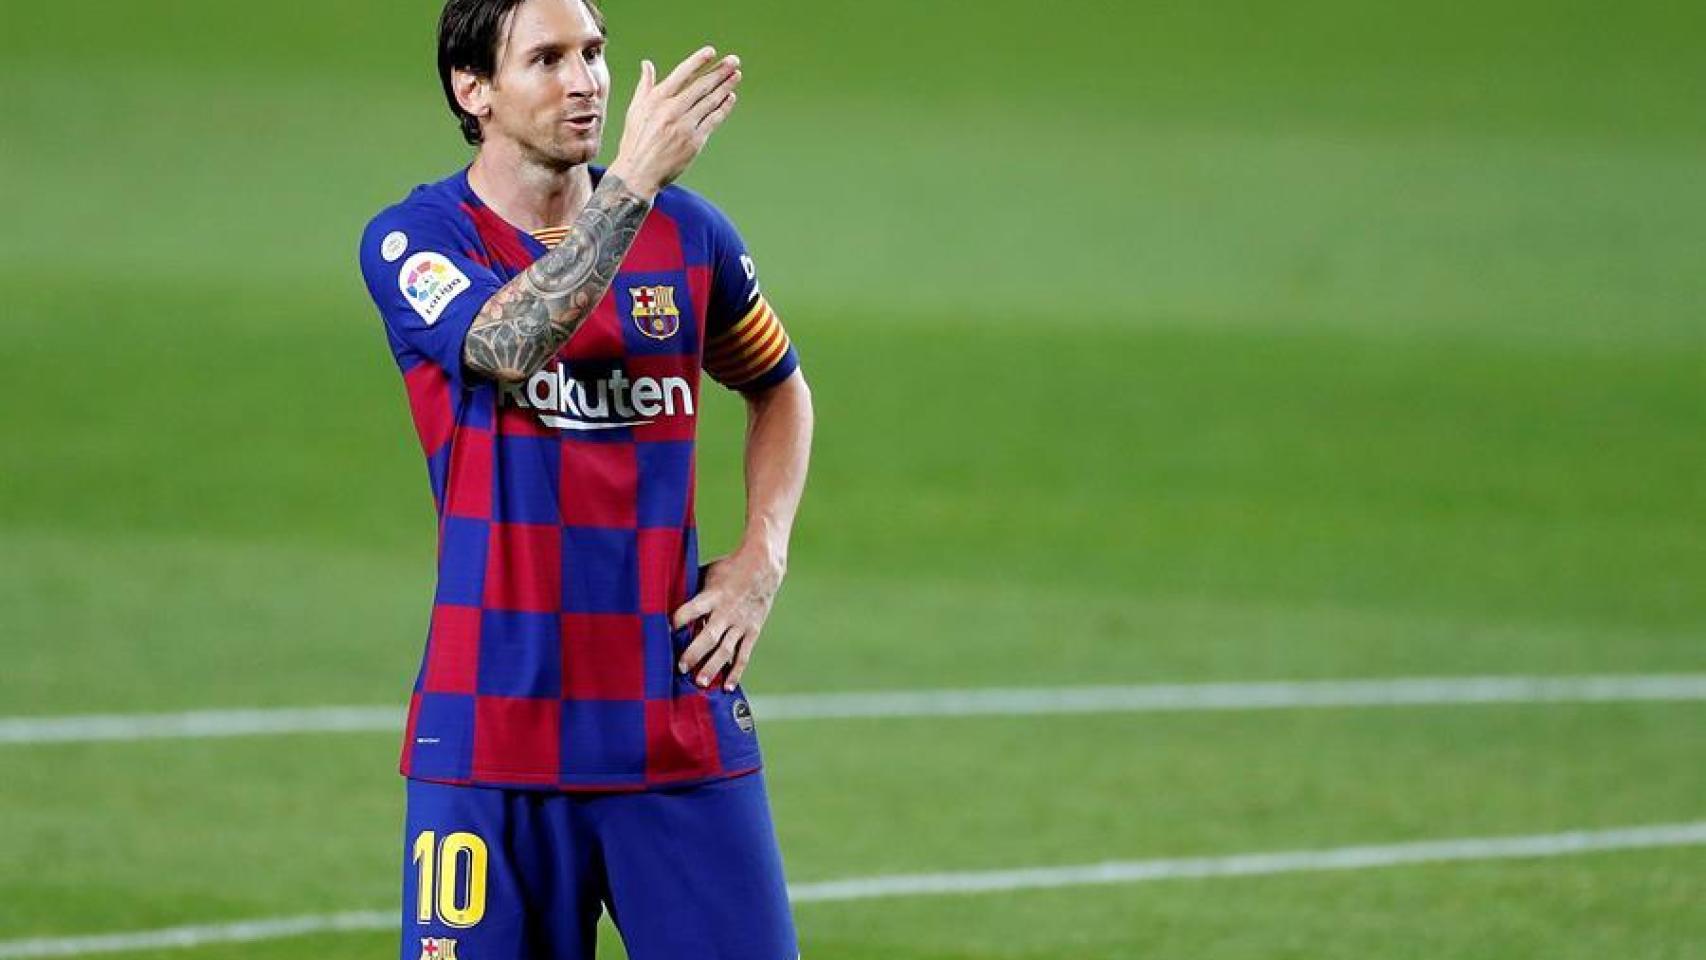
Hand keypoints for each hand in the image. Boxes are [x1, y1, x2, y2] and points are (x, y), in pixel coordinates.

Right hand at [608, 46, 741, 196]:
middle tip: (734, 61)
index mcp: (656, 100)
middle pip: (701, 86)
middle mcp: (671, 110)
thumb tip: (647, 64)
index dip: (698, 61)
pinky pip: (713, 120)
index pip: (681, 74)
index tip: (712, 52)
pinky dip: (723, 107)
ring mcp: (684, 126)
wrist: (638, 172)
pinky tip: (730, 97)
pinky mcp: (694, 141)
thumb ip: (645, 86)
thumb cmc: (635, 141)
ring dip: (726, 86)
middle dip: (719, 71)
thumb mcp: (635, 110)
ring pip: (710, 101)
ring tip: (736, 75)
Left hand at [672, 548, 784, 690]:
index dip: (678, 621)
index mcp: (712, 595)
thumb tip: (664, 600)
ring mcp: (741, 624)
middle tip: (680, 668)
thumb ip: (691, 590)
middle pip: (709, 636)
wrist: (763, 567)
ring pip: (725, 649)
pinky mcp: (752, 631)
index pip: (692, 610)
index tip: (664, 633)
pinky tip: (727, 687)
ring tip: (700, 683)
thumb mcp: (707, 573)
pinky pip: (743, 655)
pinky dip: (736, 672)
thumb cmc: (728, 569)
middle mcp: (727, 611)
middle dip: (694, 653)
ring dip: (712, 667)